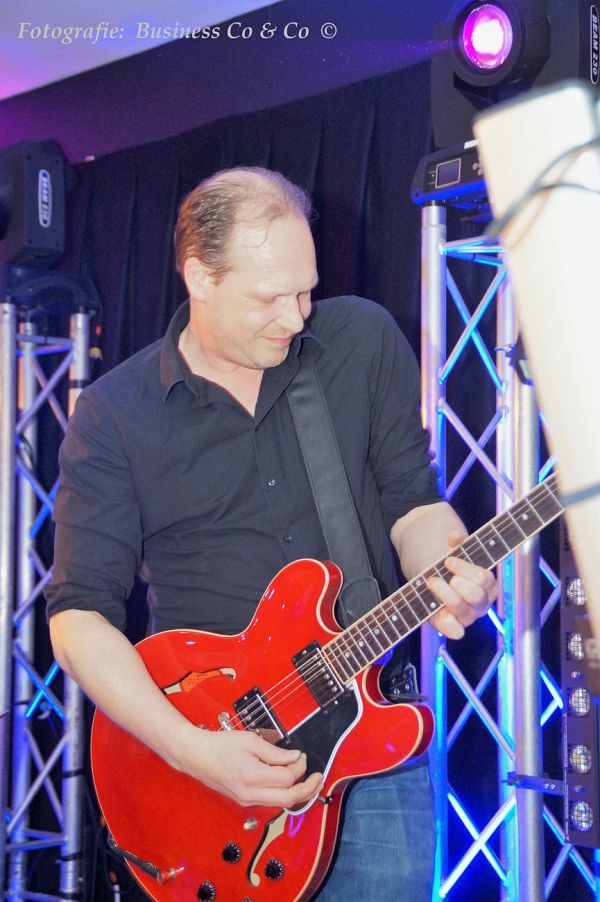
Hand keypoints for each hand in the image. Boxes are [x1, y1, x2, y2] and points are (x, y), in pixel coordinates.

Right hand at [174, 725, 323, 807]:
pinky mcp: (243, 801)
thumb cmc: (220, 745)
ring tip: (308, 781)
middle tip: (319, 778)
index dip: (300, 767)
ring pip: (280, 803)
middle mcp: (250, 794)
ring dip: (297, 793)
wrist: (196, 756)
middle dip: (308, 790)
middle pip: (288, 799)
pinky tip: (288, 783)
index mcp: (251, 777)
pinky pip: (269, 801)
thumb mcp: (250, 741)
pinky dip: (283, 793)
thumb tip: (295, 758)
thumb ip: (274, 752)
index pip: (287, 779)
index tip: (303, 755)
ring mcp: (246, 800)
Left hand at [427, 530, 497, 639]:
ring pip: (464, 611)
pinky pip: (455, 632)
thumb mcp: (454, 552)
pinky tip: (439, 612)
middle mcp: (481, 603)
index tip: (448, 560)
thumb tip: (455, 536)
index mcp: (488, 585)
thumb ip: (457, 543)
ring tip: (432, 582)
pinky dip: (448, 625)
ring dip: (446, 595)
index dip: (466, 569)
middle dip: (457, 583)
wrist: (435, 580)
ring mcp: (467, 617)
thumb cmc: (449, 567)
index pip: (485, 579)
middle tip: (441, 575)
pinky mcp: (452, 626)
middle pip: (476, 596)